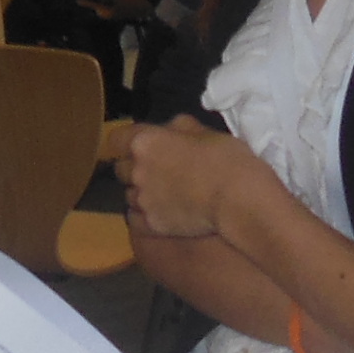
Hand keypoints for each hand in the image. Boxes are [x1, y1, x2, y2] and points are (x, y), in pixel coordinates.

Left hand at [115, 114, 268, 240]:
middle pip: (121, 169)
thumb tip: (169, 130)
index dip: (127, 143)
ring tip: (163, 196)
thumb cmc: (225, 158)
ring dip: (140, 194)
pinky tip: (160, 213)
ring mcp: (141, 199)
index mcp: (145, 142)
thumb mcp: (204, 131)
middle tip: (157, 173)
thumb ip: (178, 128)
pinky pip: (134, 219)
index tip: (141, 148)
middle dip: (134, 169)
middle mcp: (136, 170)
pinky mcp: (150, 224)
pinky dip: (143, 216)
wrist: (237, 198)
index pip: (116, 139)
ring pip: (128, 195)